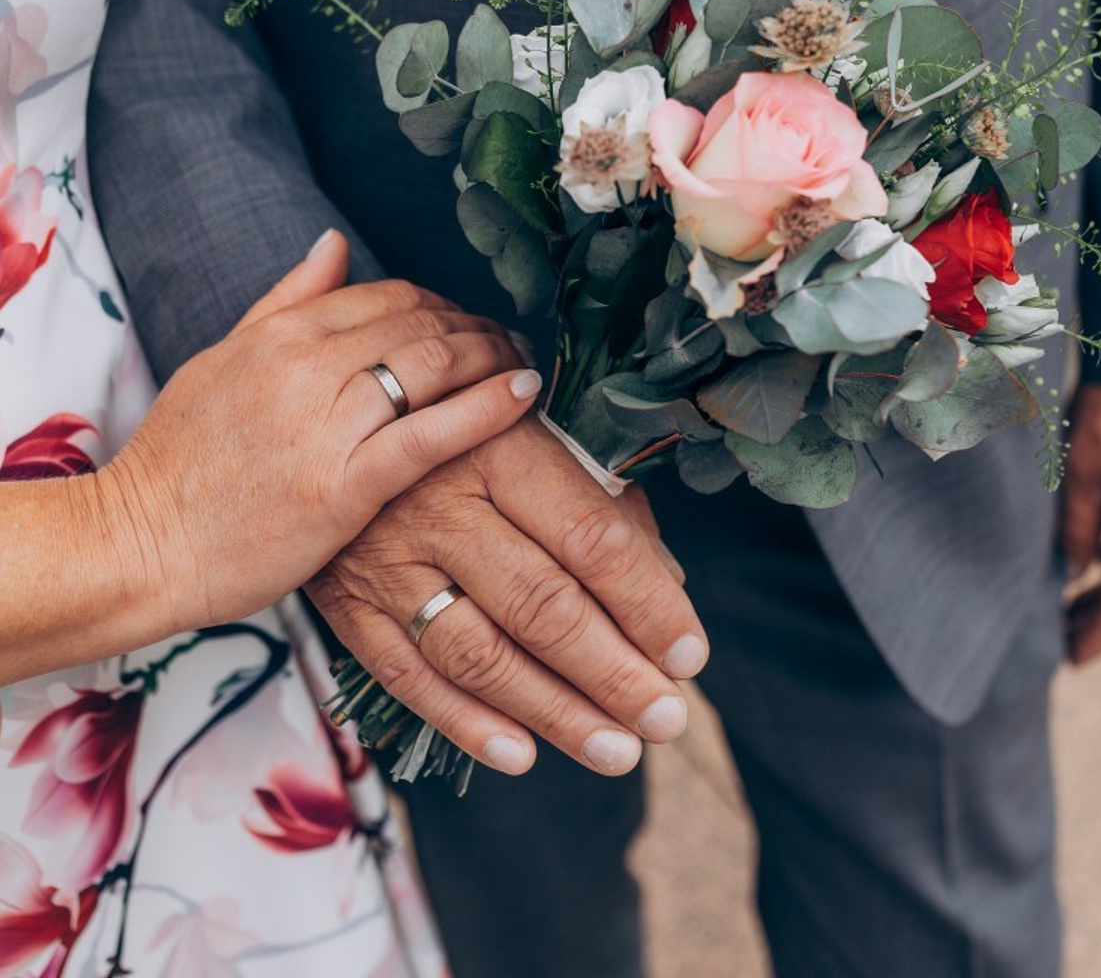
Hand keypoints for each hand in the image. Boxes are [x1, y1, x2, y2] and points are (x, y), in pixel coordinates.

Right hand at [100, 231, 540, 636]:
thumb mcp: (221, 360)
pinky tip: (524, 395)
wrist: (136, 544)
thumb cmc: (179, 462)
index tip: (470, 325)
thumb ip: (284, 300)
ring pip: (435, 366)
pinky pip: (432, 432)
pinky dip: (486, 407)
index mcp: (281, 333)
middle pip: (423, 323)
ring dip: (493, 358)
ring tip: (525, 366)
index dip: (444, 305)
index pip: (390, 296)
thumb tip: (334, 242)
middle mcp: (308, 364)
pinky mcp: (345, 484)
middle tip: (512, 344)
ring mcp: (327, 422)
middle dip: (478, 329)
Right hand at [306, 420, 708, 777]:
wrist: (339, 418)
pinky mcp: (348, 602)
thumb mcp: (536, 426)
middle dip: (613, 675)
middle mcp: (440, 505)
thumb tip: (667, 583)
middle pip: (539, 607)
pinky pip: (407, 676)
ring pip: (478, 655)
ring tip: (616, 751)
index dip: (646, 604)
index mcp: (501, 448)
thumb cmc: (464, 416)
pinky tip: (523, 754)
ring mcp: (387, 559)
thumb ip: (603, 500)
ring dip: (554, 713)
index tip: (690, 655)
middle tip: (666, 719)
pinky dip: (465, 722)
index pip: (590, 539)